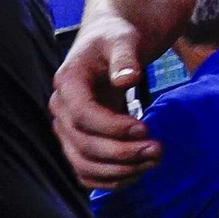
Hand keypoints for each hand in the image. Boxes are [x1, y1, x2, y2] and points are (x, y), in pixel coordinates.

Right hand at [50, 21, 161, 189]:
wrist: (107, 43)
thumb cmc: (116, 38)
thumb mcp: (123, 39)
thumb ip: (125, 57)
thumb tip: (127, 78)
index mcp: (68, 81)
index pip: (82, 115)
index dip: (111, 127)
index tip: (144, 127)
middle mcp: (61, 109)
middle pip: (83, 144)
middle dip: (121, 153)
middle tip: (157, 149)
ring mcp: (66, 129)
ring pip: (83, 164)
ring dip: (119, 171)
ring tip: (153, 160)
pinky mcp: (77, 142)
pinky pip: (86, 172)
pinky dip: (110, 179)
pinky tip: (138, 172)